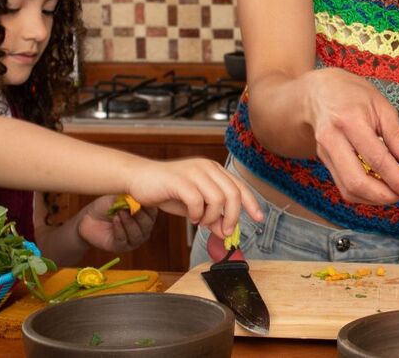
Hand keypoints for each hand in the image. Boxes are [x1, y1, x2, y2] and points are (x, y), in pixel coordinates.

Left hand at [75, 194, 158, 253]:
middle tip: (131, 206)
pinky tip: (115, 220)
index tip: (142, 197)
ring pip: (137, 234)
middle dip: (140, 215)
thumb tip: (139, 195)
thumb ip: (129, 198)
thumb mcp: (118, 198)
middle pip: (148, 225)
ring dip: (129, 223)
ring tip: (120, 212)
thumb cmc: (105, 206)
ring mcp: (132, 240)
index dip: (149, 206)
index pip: (153, 213)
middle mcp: (142, 229)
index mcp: (145, 216)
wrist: (87, 218)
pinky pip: (123, 240)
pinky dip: (120, 229)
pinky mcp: (120, 247)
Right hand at [124, 157, 262, 239]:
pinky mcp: (180, 179)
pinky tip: (191, 218)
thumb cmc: (167, 191)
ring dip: (212, 217)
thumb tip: (226, 231)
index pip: (240, 187)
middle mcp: (207, 168)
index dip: (251, 203)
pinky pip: (197, 200)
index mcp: (214, 171)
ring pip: (218, 198)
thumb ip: (211, 216)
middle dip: (233, 216)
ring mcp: (194, 172)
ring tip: (201, 222)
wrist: (139, 178)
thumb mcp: (194, 207)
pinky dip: (197, 214)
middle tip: (225, 231)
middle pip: (233, 193)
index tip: (259, 218)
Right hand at [303, 67, 398, 205]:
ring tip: (397, 191)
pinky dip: (365, 194)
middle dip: (385, 196)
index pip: (377, 159)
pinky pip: (344, 187)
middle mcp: (332, 140)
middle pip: (357, 182)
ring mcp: (325, 154)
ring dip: (376, 198)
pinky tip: (381, 187)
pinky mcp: (324, 163)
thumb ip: (398, 136)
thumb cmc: (354, 95)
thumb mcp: (382, 106)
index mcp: (349, 121)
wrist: (320, 93)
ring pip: (349, 190)